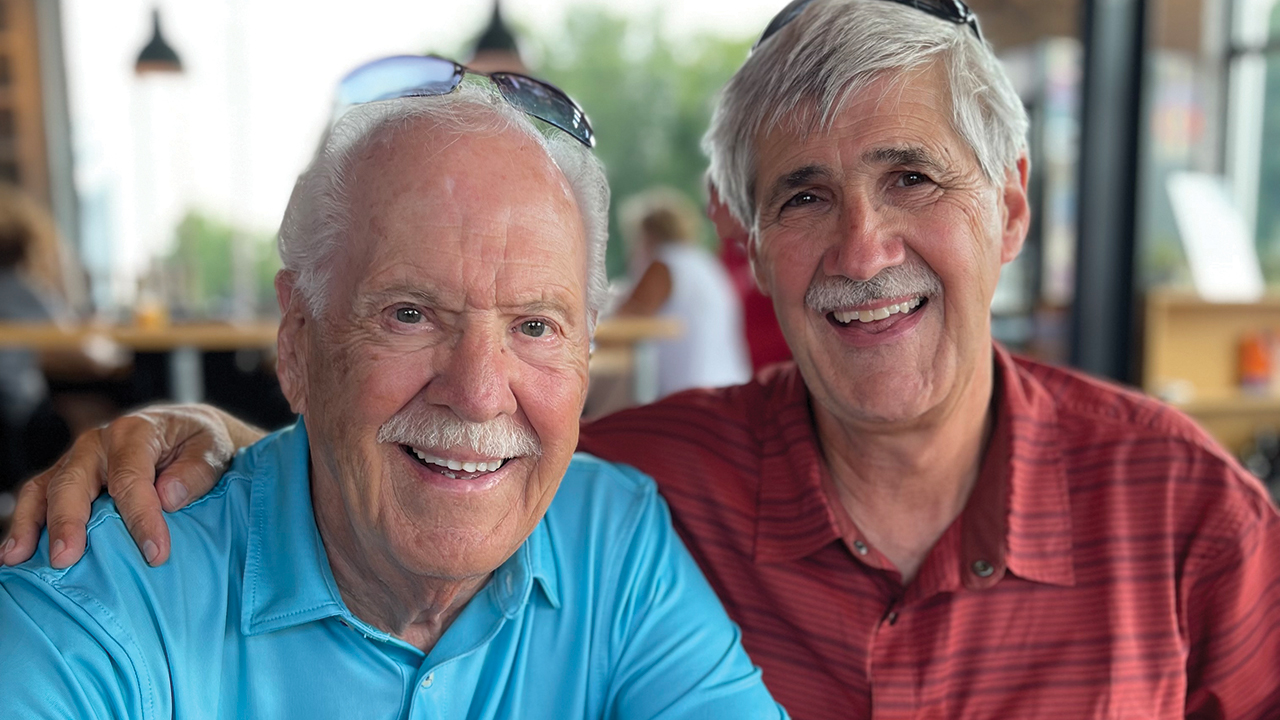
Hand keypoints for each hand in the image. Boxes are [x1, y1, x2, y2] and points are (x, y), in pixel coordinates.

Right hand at [0, 404, 264, 567]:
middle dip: (68, 521)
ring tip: (19, 558)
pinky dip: (25, 523)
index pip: (131, 479)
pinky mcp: (67, 476)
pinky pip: (38, 497)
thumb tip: (168, 497)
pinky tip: (16, 553)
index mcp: (136, 432)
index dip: (141, 518)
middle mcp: (98, 442)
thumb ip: (195, 471)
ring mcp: (77, 459)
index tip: (155, 554)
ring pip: (45, 488)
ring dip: (31, 524)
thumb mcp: (212, 448)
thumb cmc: (200, 443)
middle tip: (66, 559)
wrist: (187, 430)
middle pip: (73, 481)